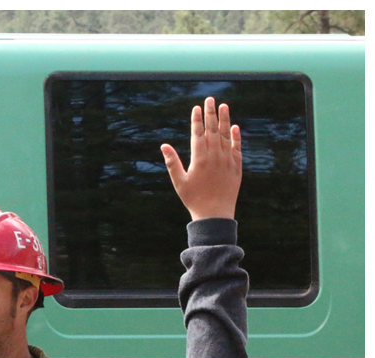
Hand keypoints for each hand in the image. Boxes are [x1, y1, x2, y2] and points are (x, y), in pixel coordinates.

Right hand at [161, 97, 241, 220]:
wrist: (215, 214)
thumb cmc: (193, 199)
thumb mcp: (179, 182)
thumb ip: (172, 162)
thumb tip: (164, 145)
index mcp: (199, 159)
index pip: (198, 134)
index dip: (197, 120)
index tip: (197, 107)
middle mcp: (214, 156)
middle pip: (213, 130)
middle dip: (211, 113)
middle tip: (210, 99)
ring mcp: (227, 160)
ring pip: (226, 135)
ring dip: (225, 119)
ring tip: (224, 106)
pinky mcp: (236, 167)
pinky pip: (237, 148)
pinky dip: (236, 137)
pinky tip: (234, 127)